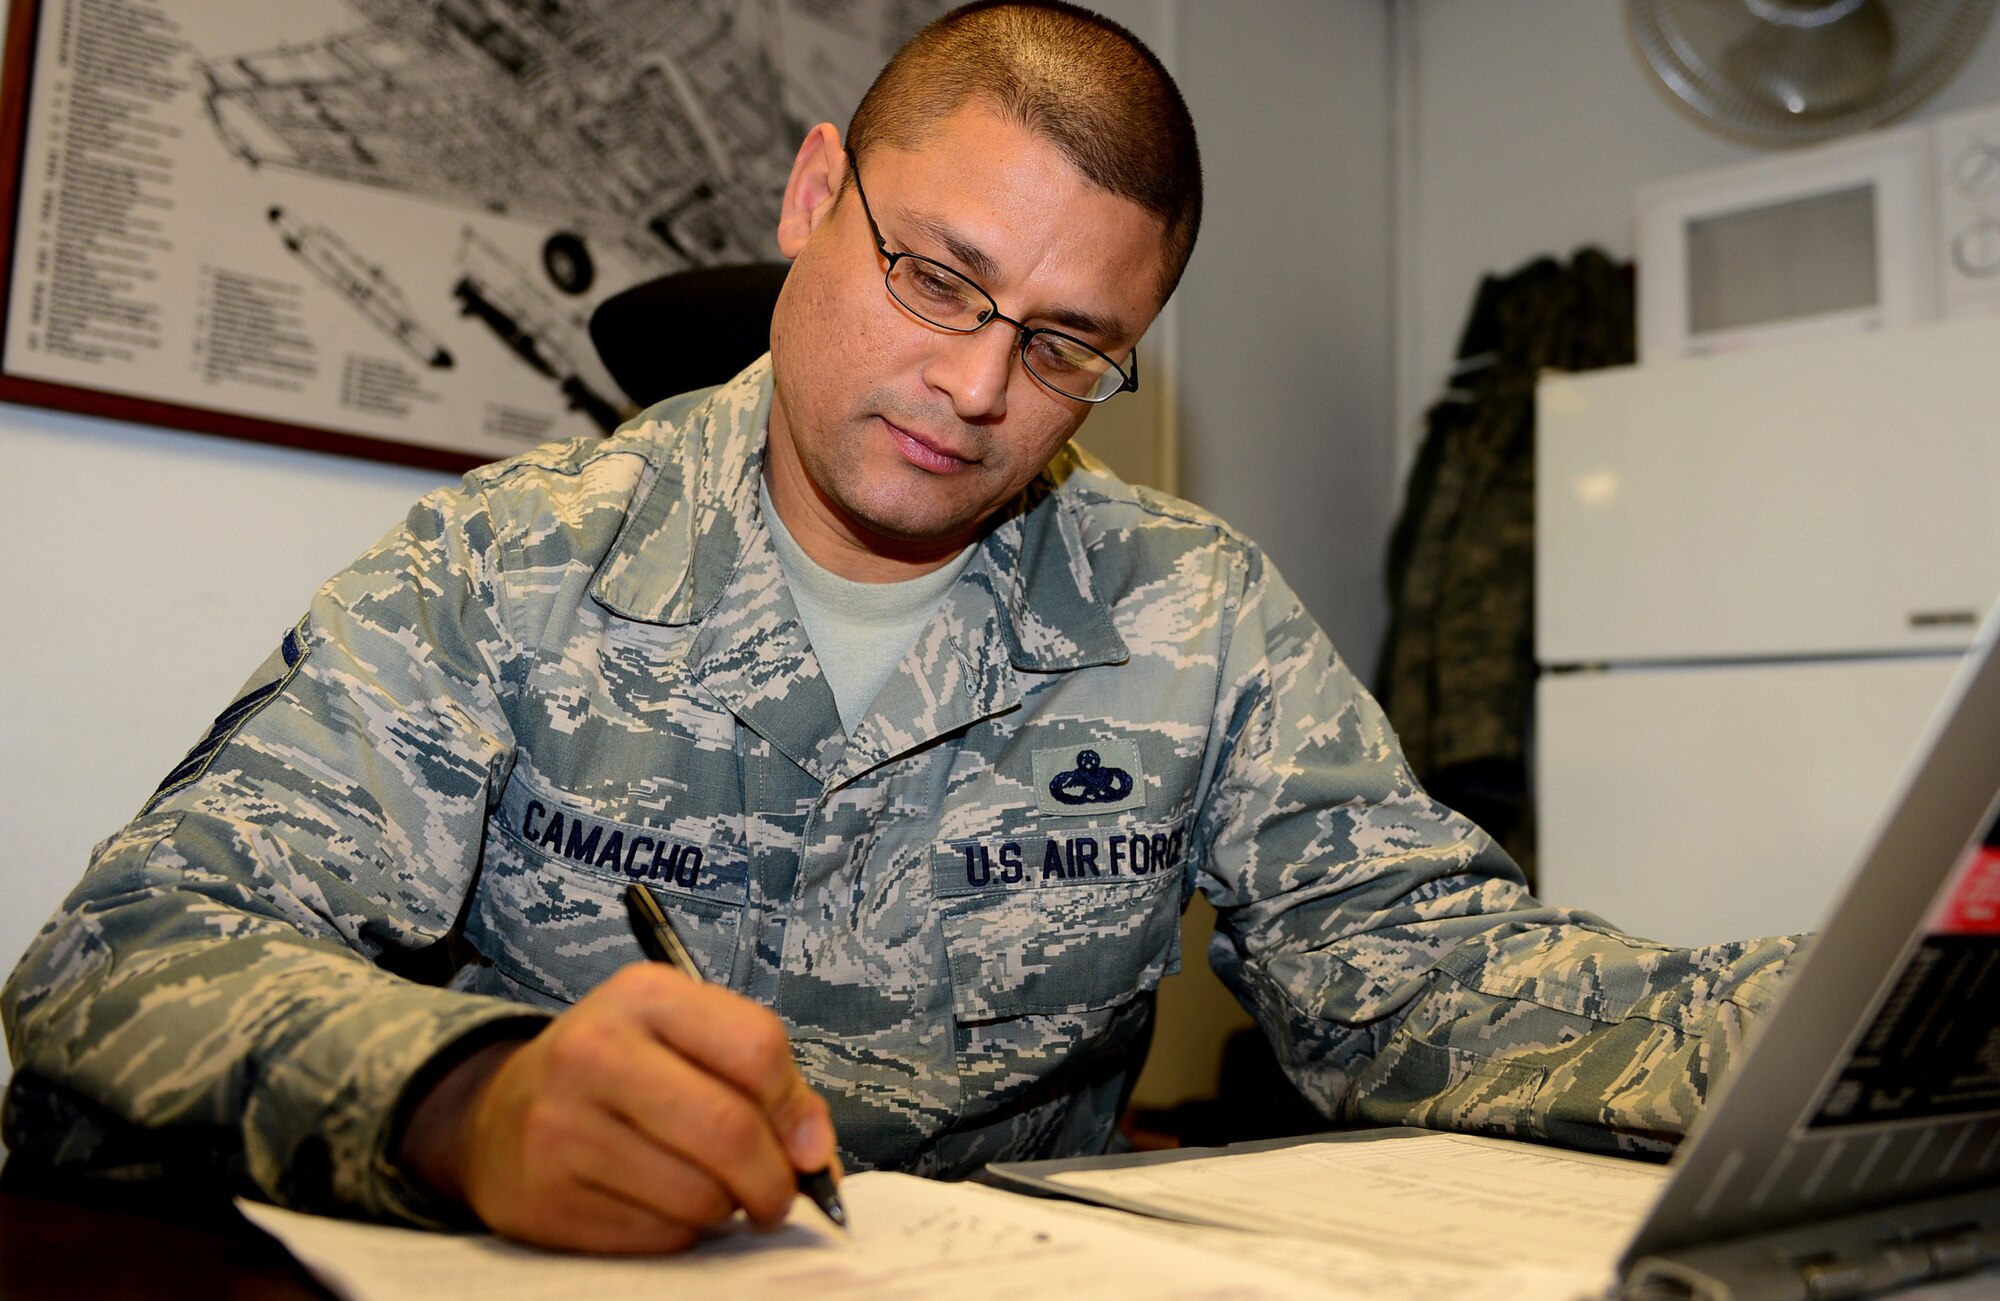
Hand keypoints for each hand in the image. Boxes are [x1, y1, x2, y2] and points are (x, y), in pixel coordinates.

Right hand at [398, 962, 836, 1251]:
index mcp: (644, 996)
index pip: (756, 1048)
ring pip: (698, 1195)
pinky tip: (657, 1203)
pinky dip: (679, 1231)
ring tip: (707, 1190)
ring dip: (724, 1208)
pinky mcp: (546, 1200)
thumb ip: (764, 1080)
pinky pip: (657, 1237)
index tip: (808, 1145)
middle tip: (776, 1195)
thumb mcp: (685, 1039)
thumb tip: (815, 1153)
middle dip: (773, 1179)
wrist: (498, 1114)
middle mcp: (594, 1052)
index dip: (798, 1109)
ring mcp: (562, 1128)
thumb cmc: (618, 1072)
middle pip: (729, 1130)